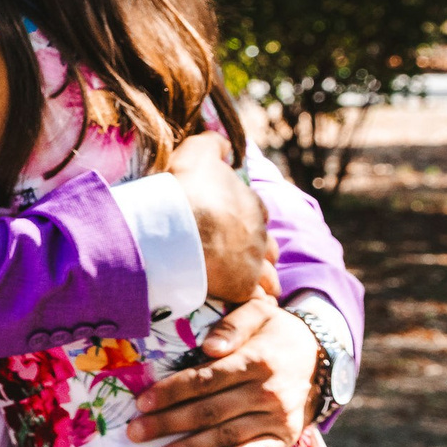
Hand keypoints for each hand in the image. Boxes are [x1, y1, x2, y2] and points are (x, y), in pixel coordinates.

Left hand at [129, 295, 320, 446]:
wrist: (322, 357)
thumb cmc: (276, 333)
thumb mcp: (259, 313)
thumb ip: (233, 326)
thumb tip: (210, 346)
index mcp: (255, 361)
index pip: (205, 379)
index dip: (172, 392)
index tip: (141, 402)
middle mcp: (267, 391)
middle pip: (210, 410)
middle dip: (169, 423)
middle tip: (135, 433)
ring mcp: (278, 417)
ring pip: (228, 434)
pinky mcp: (286, 436)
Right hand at [165, 132, 274, 301]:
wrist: (177, 227)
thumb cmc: (188, 188)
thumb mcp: (198, 151)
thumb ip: (213, 143)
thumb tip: (223, 139)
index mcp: (253, 204)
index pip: (260, 213)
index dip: (247, 220)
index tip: (234, 224)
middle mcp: (260, 235)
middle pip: (269, 248)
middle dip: (260, 253)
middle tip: (241, 258)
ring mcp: (254, 263)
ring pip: (268, 277)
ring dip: (262, 281)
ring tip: (249, 287)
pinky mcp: (241, 288)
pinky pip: (254, 300)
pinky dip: (252, 303)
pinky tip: (244, 307)